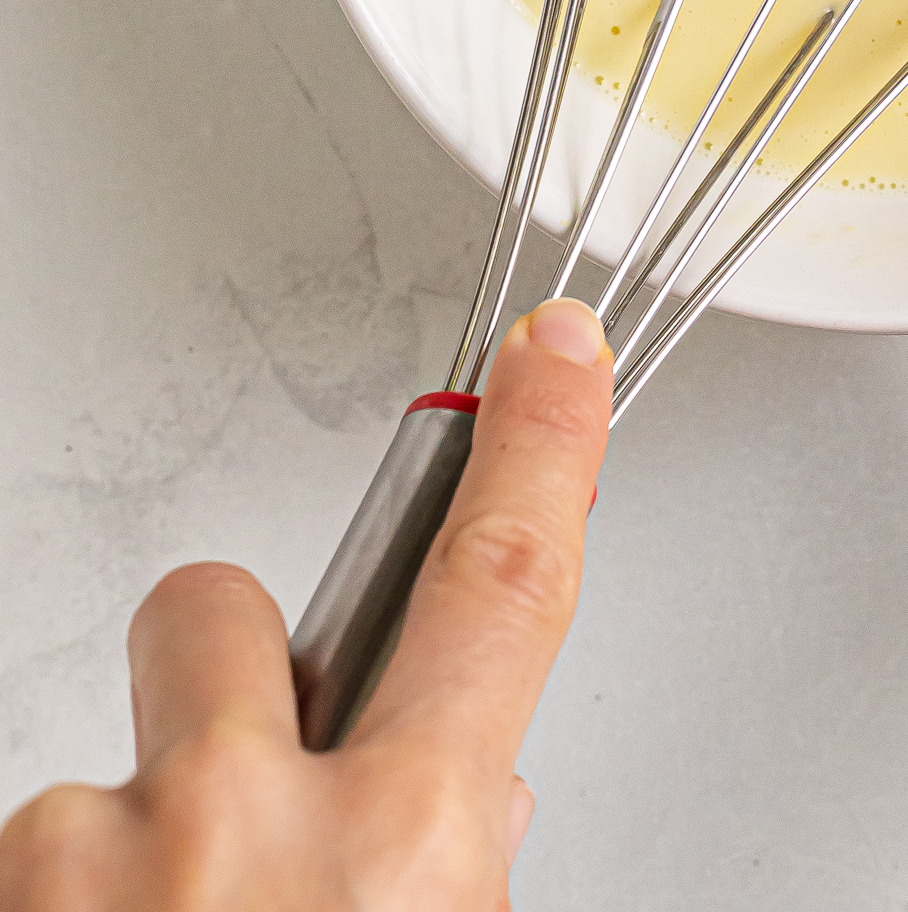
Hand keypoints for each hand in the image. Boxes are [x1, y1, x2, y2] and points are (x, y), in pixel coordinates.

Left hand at [0, 297, 612, 911]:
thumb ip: (448, 867)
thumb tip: (460, 807)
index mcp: (397, 853)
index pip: (497, 583)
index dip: (534, 447)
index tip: (549, 353)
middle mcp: (237, 826)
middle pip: (223, 611)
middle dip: (227, 666)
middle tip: (240, 805)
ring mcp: (90, 858)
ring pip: (111, 768)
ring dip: (134, 850)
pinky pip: (33, 860)